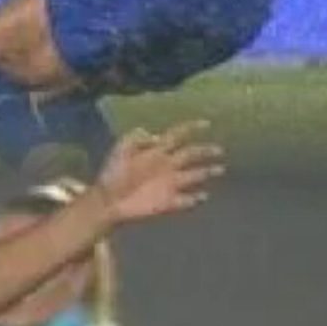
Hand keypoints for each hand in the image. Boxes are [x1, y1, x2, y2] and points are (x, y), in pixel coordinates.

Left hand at [94, 123, 223, 223]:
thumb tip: (159, 136)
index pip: (177, 135)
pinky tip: (202, 196)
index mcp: (156, 152)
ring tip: (219, 169)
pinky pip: (187, 200)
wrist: (107, 201)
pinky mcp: (169, 202)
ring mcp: (170, 184)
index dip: (191, 128)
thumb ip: (137, 138)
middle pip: (191, 154)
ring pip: (194, 175)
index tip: (207, 123)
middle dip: (206, 151)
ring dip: (207, 172)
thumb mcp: (120, 149)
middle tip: (220, 150)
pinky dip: (196, 199)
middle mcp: (167, 166)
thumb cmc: (112, 174)